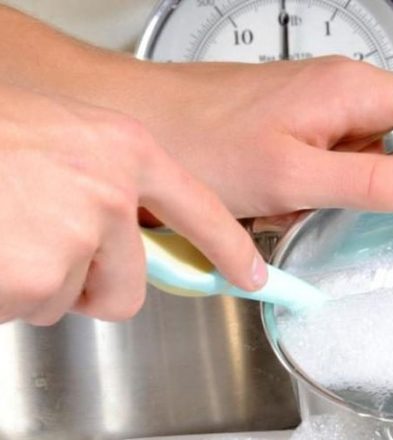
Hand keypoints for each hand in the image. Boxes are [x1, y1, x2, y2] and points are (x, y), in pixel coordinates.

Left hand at [0, 8, 392, 218]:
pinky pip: (330, 163)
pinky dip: (316, 189)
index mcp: (353, 93)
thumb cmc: (202, 138)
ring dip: (342, 190)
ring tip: (283, 199)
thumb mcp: (293, 174)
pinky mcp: (296, 127)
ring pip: (364, 158)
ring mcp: (318, 110)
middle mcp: (341, 93)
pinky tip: (276, 199)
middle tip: (356, 193)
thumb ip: (370, 181)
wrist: (141, 124)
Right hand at [0, 83, 264, 325]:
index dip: (230, 248)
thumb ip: (106, 181)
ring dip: (38, 284)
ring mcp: (78, 236)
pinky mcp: (40, 277)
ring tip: (4, 233)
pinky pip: (32, 309)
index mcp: (124, 150)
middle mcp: (111, 192)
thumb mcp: (62, 139)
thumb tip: (130, 232)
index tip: (253, 276)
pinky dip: (6, 295)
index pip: (201, 210)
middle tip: (40, 249)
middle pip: (130, 284)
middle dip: (90, 285)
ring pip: (74, 299)